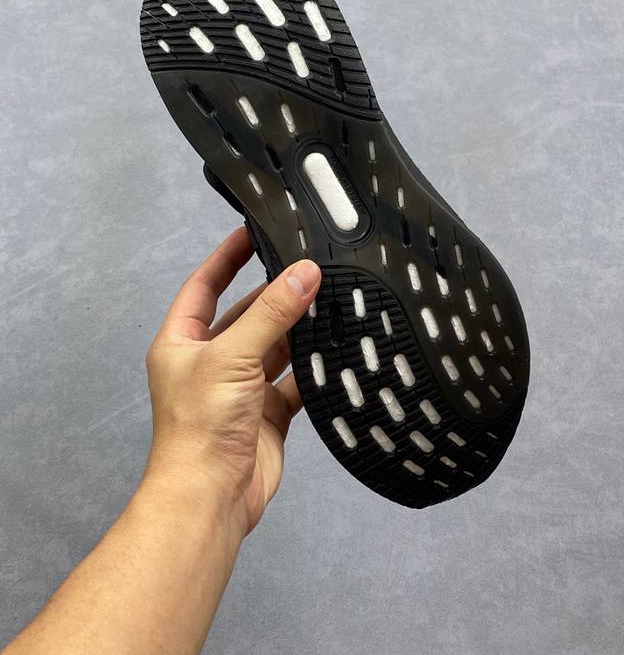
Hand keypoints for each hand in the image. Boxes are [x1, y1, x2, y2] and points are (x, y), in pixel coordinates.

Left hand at [144, 227, 320, 533]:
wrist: (211, 498)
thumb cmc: (201, 426)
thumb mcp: (232, 356)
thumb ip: (271, 314)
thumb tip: (304, 273)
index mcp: (183, 342)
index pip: (204, 286)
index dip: (226, 258)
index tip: (253, 231)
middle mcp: (210, 361)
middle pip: (246, 315)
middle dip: (274, 294)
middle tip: (309, 267)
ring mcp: (240, 388)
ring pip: (274, 347)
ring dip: (298, 329)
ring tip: (330, 299)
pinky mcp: (267, 412)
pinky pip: (294, 381)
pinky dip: (313, 368)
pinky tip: (335, 349)